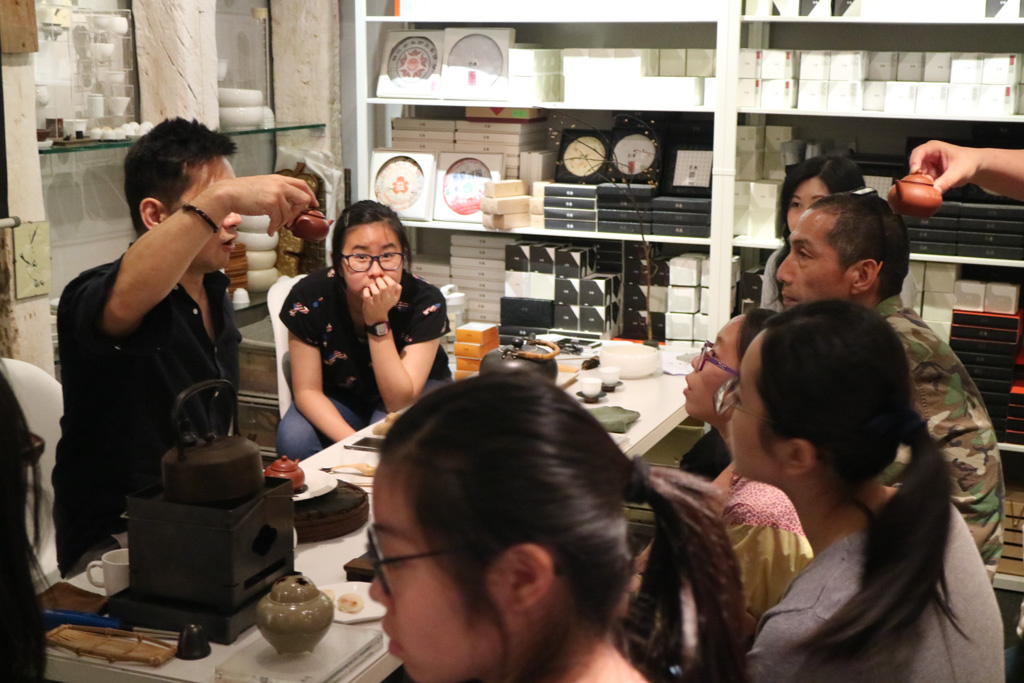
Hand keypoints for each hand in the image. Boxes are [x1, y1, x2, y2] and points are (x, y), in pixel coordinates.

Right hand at [195, 174, 316, 234]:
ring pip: (290, 213)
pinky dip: (274, 227)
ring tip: (274, 226)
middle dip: (299, 212)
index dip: (311, 195)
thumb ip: (277, 192)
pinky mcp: (271, 203)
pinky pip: (279, 220)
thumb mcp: (263, 186)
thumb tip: (287, 205)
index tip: (313, 204)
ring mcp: (277, 193)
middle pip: (303, 198)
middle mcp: (280, 184)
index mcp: (279, 179)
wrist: (228, 194)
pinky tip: (269, 230)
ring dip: (282, 223)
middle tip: (290, 220)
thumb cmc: (242, 192)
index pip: (303, 184)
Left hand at [362, 274, 401, 323]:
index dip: (387, 279)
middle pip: (384, 287)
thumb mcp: (394, 299)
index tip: (383, 280)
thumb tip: (397, 283)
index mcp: (393, 297)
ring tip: (372, 287)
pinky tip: (367, 291)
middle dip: (379, 281)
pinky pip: (367, 296)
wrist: (377, 318)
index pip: (392, 284)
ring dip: (372, 286)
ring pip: (375, 292)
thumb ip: (397, 291)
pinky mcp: (369, 305)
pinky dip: (366, 291)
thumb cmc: (385, 305)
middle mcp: (386, 300)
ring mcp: (377, 303)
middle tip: (377, 282)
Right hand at [908, 141, 982, 194]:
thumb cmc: (968, 163)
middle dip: (918, 176)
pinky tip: (935, 187)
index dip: (914, 162)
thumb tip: (934, 191)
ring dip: (923, 182)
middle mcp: (928, 155)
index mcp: (934, 148)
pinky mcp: (928, 173)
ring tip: (935, 185)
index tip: (915, 172)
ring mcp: (927, 165)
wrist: (974, 166)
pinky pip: (922, 181)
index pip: (918, 152)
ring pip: (917, 175)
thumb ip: (946, 182)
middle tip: (927, 183)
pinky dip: (926, 186)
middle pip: (915, 165)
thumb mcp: (958, 173)